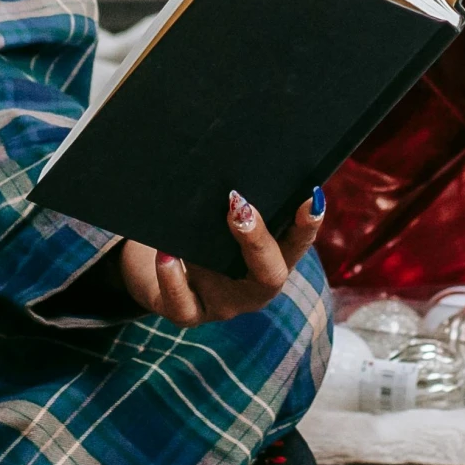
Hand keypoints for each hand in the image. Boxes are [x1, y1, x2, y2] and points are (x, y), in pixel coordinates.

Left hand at [118, 188, 324, 326]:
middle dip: (260, 240)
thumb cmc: (195, 230)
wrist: (152, 265)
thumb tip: (232, 150)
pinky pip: (183, 305)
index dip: (307, 224)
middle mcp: (251, 286)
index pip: (295, 242)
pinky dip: (174, 280)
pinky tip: (167, 255)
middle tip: (243, 207)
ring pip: (233, 296)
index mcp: (269, 258)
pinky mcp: (185, 313)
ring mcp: (222, 304)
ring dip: (217, 261)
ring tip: (204, 228)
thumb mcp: (215, 213)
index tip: (311, 195)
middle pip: (270, 272)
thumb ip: (231, 196)